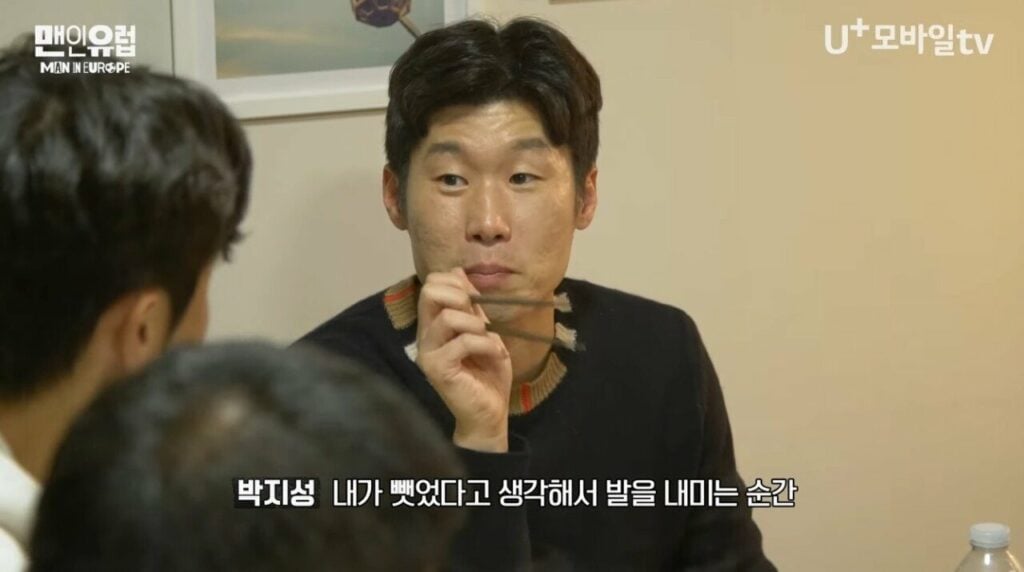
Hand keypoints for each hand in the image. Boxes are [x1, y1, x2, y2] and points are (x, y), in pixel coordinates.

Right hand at [416, 269, 512, 451]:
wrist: (489, 413)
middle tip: (480, 319)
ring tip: (490, 343)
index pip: (430, 284)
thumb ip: (471, 307)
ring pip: (449, 317)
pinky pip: (463, 342)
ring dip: (479, 327)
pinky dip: (487, 345)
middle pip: (429, 291)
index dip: (456, 283)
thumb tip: (458, 273)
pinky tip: (496, 356)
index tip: (476, 301)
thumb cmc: (487, 374)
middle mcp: (425, 336)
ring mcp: (428, 353)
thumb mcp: (483, 332)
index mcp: (433, 325)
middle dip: (462, 297)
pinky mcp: (437, 369)